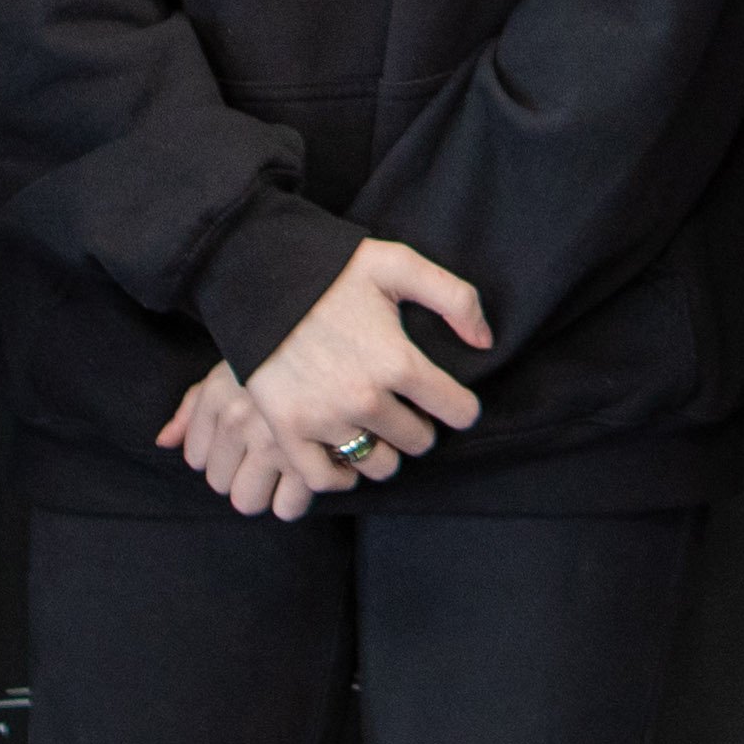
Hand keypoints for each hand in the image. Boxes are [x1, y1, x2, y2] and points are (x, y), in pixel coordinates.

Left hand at [158, 363, 352, 521]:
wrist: (336, 332)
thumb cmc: (284, 356)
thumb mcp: (230, 369)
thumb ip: (193, 407)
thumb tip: (163, 442)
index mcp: (218, 398)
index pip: (196, 457)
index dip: (217, 454)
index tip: (241, 443)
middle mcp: (239, 422)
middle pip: (220, 483)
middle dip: (238, 476)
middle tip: (263, 461)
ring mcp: (274, 443)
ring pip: (249, 500)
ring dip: (265, 492)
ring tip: (285, 472)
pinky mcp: (311, 460)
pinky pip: (289, 506)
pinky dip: (296, 499)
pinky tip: (308, 477)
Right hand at [248, 238, 492, 482]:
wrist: (259, 276)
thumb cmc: (333, 269)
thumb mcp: (400, 264)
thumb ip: (455, 298)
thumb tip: (484, 343)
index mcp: (399, 360)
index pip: (459, 411)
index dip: (460, 406)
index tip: (450, 400)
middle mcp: (365, 397)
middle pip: (419, 442)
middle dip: (420, 427)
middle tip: (407, 410)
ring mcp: (324, 418)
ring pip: (377, 464)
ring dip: (383, 451)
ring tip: (376, 431)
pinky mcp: (287, 428)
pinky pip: (324, 479)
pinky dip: (340, 475)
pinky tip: (345, 455)